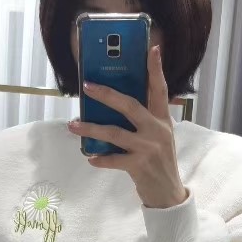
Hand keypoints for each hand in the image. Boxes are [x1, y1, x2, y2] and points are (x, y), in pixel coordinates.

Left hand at [68, 46, 187, 208]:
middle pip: (130, 105)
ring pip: (115, 132)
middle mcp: (157, 130)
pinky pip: (114, 159)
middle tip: (87, 86)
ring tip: (73, 125)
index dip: (155, 69)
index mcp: (162, 119)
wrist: (168, 193)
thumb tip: (113, 105)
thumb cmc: (158, 160)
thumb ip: (143, 120)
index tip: (151, 49)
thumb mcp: (158, 136)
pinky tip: (90, 157)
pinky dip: (100, 159)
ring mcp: (148, 147)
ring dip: (91, 128)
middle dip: (107, 94)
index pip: (160, 89)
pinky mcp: (139, 165)